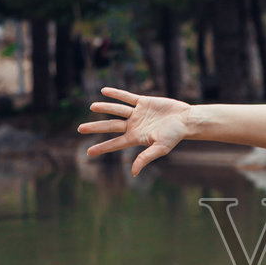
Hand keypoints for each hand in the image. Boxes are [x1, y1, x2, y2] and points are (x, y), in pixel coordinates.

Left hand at [78, 87, 198, 175]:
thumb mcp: (160, 148)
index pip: (115, 143)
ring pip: (117, 110)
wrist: (186, 120)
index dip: (101, 147)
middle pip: (111, 126)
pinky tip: (104, 91)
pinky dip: (116, 94)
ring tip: (91, 107)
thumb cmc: (175, 136)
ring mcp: (137, 113)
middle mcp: (134, 125)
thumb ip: (145, 158)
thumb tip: (134, 173)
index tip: (88, 153)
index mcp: (136, 137)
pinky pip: (127, 97)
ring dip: (104, 108)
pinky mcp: (143, 102)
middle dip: (95, 127)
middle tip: (80, 129)